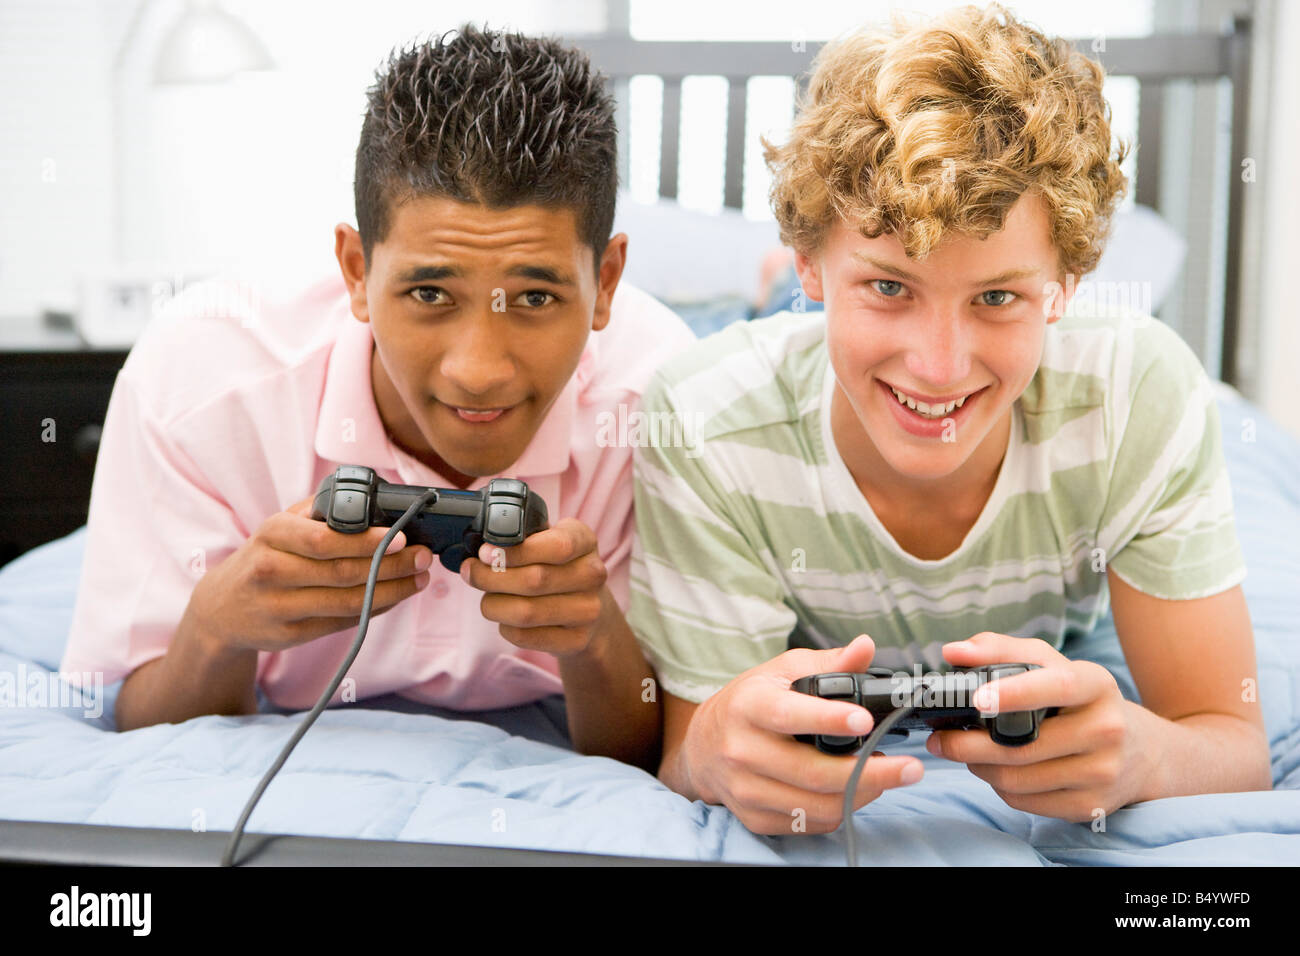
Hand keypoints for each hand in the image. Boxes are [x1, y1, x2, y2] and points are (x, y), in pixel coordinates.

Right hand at [186, 496, 431, 653]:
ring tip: (419, 578)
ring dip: (392, 591)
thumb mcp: (280, 525)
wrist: (221, 608)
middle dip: (392, 565)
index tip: (403, 537)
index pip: (324, 539)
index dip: (367, 541)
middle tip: (423, 557)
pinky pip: (343, 622)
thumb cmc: (264, 556)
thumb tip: (377, 506)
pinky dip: (375, 609)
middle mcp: (272, 570)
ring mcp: (280, 606)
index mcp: (272, 533)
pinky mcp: (290, 634)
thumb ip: (321, 512)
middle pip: (343, 572)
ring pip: (347, 602)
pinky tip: (396, 597)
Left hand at [458, 518, 608, 657]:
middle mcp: (592, 575)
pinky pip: (526, 636)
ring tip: (487, 598)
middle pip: (534, 580)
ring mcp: (588, 610)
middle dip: (491, 577)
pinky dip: (506, 627)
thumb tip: (482, 549)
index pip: (556, 546)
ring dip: (494, 605)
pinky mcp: (576, 640)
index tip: (484, 553)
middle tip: (471, 572)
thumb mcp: (548, 541)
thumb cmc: (556, 569)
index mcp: (584, 541)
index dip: (514, 551)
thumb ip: (522, 538)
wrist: (590, 611)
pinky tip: (505, 618)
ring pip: (527, 612)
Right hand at [679, 635, 925, 834]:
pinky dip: (841, 809)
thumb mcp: (783, 671)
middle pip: (812, 772)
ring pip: (816, 805)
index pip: (788, 715)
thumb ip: (829, 663)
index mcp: (748, 706)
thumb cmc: (751, 701)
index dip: (828, 720)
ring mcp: (745, 789)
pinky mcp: (754, 818)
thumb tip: (866, 648)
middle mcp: (742, 750)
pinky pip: (808, 823)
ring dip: (862, 794)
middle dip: (870, 772)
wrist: (704, 746)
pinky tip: (857, 790)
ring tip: (888, 777)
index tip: (866, 721)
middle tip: (912, 768)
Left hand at [927, 632, 1155, 820]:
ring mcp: (1102, 772)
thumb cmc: (1079, 700)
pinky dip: (1000, 788)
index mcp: (1096, 685)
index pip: (1056, 686)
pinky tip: (998, 771)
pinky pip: (1025, 802)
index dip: (1014, 693)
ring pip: (1017, 778)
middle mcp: (1106, 729)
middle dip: (967, 743)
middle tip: (940, 738)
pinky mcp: (1092, 806)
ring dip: (978, 767)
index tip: (976, 699)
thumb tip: (953, 652)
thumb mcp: (1050, 665)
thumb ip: (1000, 650)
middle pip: (1021, 745)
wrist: (1139, 751)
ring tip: (968, 752)